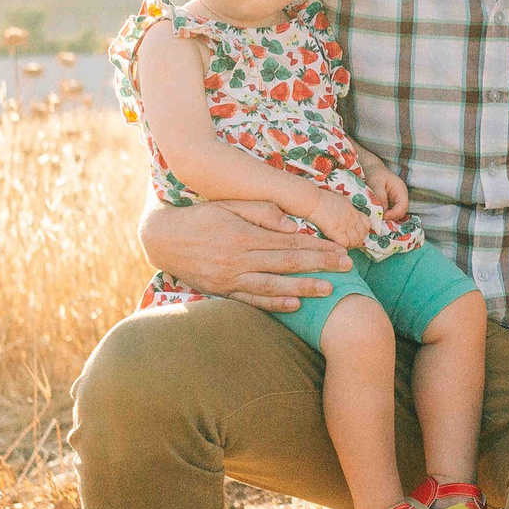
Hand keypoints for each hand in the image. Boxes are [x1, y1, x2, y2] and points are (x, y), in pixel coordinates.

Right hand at [140, 199, 351, 312]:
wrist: (161, 239)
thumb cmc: (200, 216)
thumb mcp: (227, 204)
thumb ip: (260, 211)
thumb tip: (291, 225)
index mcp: (242, 235)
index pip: (289, 243)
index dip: (317, 247)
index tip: (340, 249)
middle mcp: (237, 259)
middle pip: (286, 264)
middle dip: (319, 266)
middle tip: (347, 268)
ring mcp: (229, 278)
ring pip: (272, 285)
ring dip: (302, 288)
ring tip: (328, 290)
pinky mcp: (221, 291)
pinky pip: (250, 300)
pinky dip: (273, 304)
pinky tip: (294, 305)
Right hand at [301, 187, 372, 250]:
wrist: (312, 201)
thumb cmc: (322, 200)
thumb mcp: (340, 202)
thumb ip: (347, 211)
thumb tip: (348, 218)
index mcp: (353, 211)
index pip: (367, 224)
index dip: (363, 232)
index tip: (356, 235)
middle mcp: (352, 218)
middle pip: (362, 234)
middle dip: (357, 240)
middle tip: (349, 243)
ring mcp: (345, 224)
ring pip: (355, 240)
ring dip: (350, 245)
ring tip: (342, 245)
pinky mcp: (336, 230)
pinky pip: (345, 243)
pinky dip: (343, 246)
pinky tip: (337, 244)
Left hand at [360, 151, 410, 220]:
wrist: (371, 169)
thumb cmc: (374, 174)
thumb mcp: (376, 183)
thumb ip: (380, 197)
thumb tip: (382, 212)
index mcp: (400, 190)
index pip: (403, 206)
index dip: (394, 214)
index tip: (382, 217)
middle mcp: (401, 197)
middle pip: (401, 212)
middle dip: (391, 218)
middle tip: (378, 219)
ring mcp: (396, 201)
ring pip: (395, 214)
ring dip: (387, 218)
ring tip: (377, 218)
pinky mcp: (390, 204)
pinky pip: (390, 213)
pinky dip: (384, 215)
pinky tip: (377, 215)